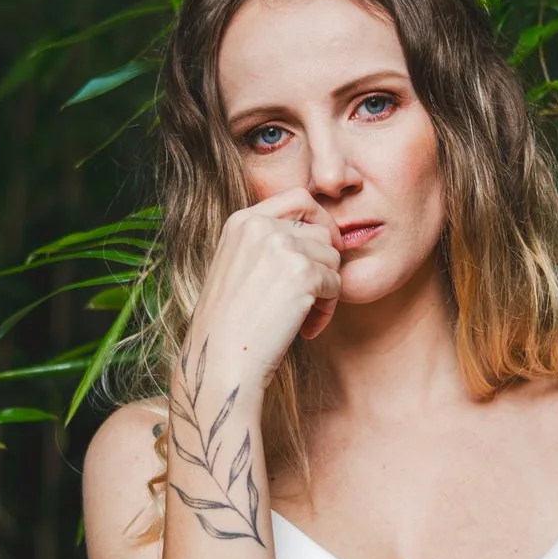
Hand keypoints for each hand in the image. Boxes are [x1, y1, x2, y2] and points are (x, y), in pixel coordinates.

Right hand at [188, 189, 343, 386]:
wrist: (220, 360)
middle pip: (322, 231)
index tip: (321, 249)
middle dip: (323, 265)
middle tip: (310, 297)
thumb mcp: (237, 267)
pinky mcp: (302, 273)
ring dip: (326, 289)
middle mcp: (260, 226)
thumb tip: (320, 234)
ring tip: (303, 316)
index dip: (320, 221)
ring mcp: (281, 247)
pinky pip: (336, 284)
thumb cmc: (229, 324)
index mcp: (241, 221)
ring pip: (333, 257)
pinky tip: (305, 328)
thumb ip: (266, 244)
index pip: (299, 198)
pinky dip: (327, 309)